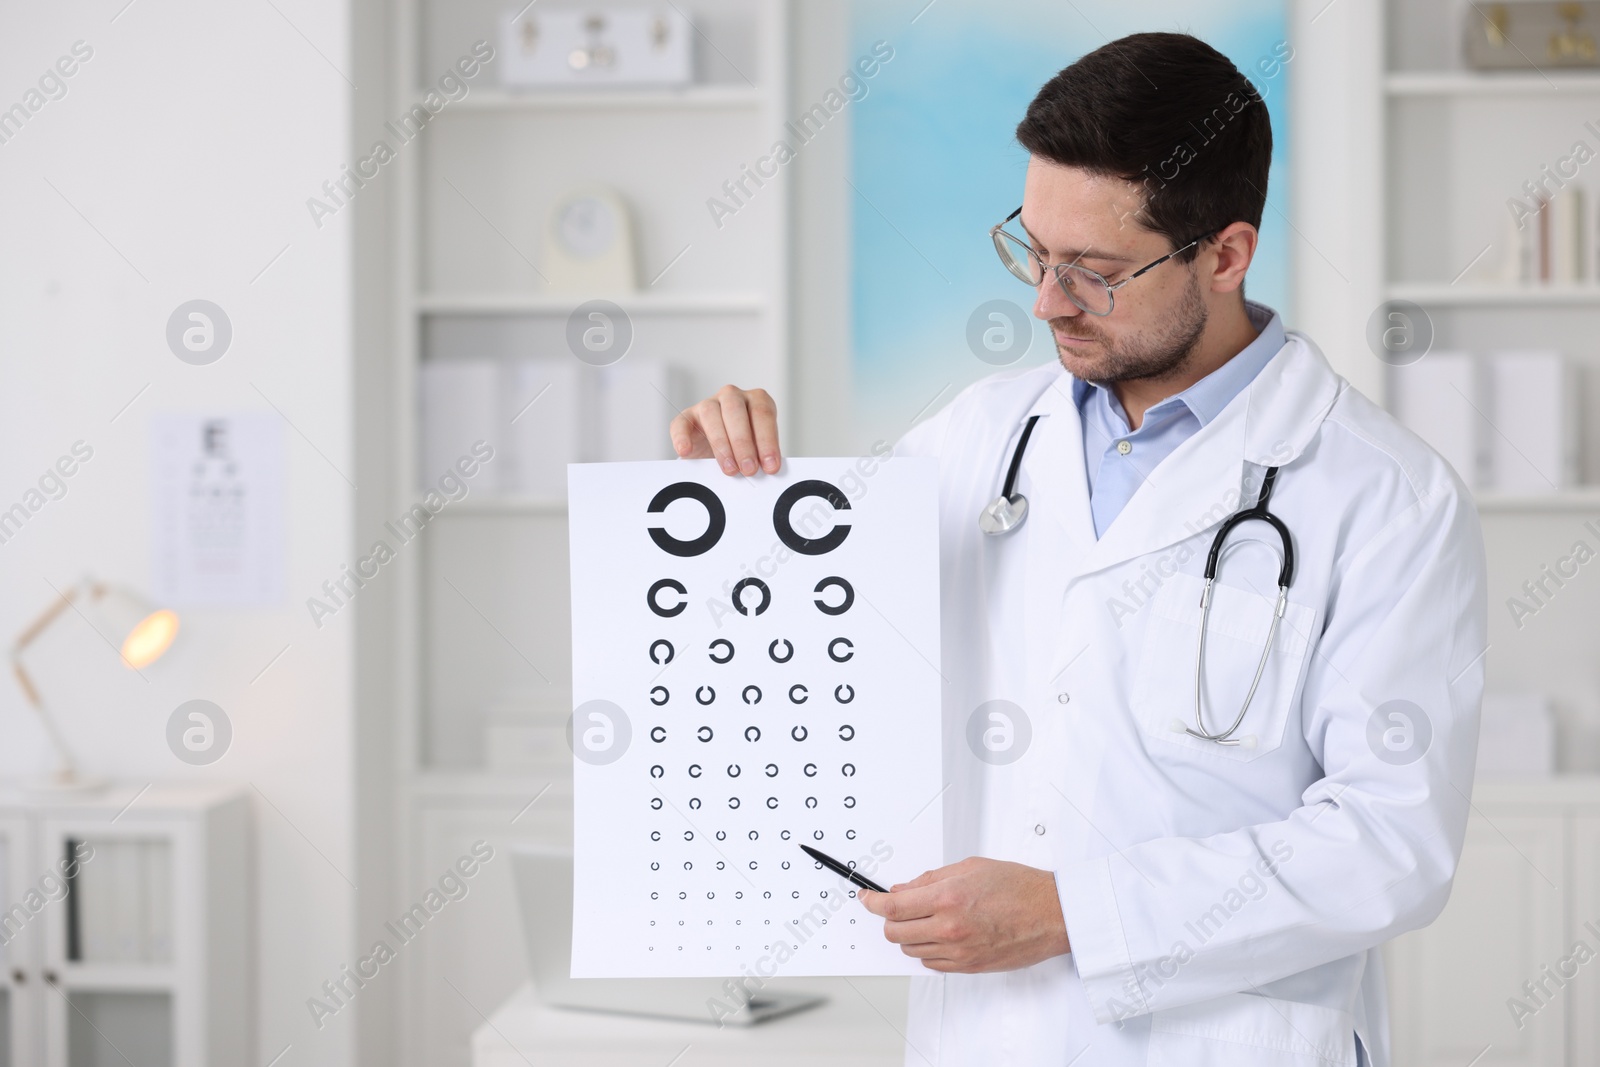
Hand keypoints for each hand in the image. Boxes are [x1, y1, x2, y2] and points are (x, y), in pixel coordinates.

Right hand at [669, 385, 781, 475]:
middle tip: (749, 469)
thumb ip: (762, 456)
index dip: (767, 441)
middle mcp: (732, 397)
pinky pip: (681, 423)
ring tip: (730, 469)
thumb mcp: (758, 449)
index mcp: (756, 400)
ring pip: (711, 414)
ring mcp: (708, 404)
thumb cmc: (744, 448)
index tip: (770, 466)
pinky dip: (682, 437)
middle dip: (744, 443)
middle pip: (736, 411)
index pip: (763, 414)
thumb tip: (769, 471)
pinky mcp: (687, 417)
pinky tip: (686, 451)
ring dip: (721, 443)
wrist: (717, 451)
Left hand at [858, 857, 1070, 972]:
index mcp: (948, 897)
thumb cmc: (1019, 887)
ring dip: (909, 934)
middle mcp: (949, 927)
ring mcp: (958, 951)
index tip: (866, 899)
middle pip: (895, 932)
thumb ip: (931, 878)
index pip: (893, 906)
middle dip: (889, 919)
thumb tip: (904, 889)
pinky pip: (931, 963)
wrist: (1051, 914)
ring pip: (911, 949)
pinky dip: (927, 949)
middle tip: (895, 908)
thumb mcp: (971, 867)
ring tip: (923, 919)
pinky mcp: (968, 966)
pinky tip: (938, 935)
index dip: (872, 903)